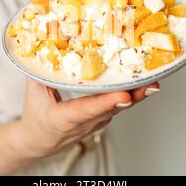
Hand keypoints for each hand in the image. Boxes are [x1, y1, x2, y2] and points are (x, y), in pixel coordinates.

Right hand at [17, 79, 159, 157]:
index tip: (123, 97)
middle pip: (113, 109)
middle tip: (151, 82)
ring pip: (120, 108)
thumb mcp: (33, 94)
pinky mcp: (103, 119)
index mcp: (63, 119)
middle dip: (134, 96)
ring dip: (137, 94)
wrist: (38, 140)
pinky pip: (120, 106)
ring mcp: (96, 123)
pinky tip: (142, 82)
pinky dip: (132, 95)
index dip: (106, 103)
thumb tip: (45, 45)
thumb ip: (40, 71)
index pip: (86, 110)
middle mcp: (84, 123)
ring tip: (152, 78)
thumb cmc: (36, 117)